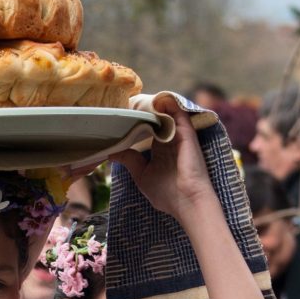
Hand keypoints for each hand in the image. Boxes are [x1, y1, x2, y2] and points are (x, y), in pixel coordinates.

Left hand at [110, 97, 217, 225]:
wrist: (187, 202)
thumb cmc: (166, 193)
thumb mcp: (141, 175)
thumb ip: (129, 160)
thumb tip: (112, 152)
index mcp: (160, 151)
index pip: (149, 130)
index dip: (139, 122)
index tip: (125, 114)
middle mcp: (170, 141)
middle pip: (158, 120)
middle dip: (145, 110)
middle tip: (129, 102)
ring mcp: (179, 137)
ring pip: (168, 114)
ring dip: (157, 105)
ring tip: (142, 96)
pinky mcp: (187, 135)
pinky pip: (180, 114)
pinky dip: (171, 105)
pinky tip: (160, 99)